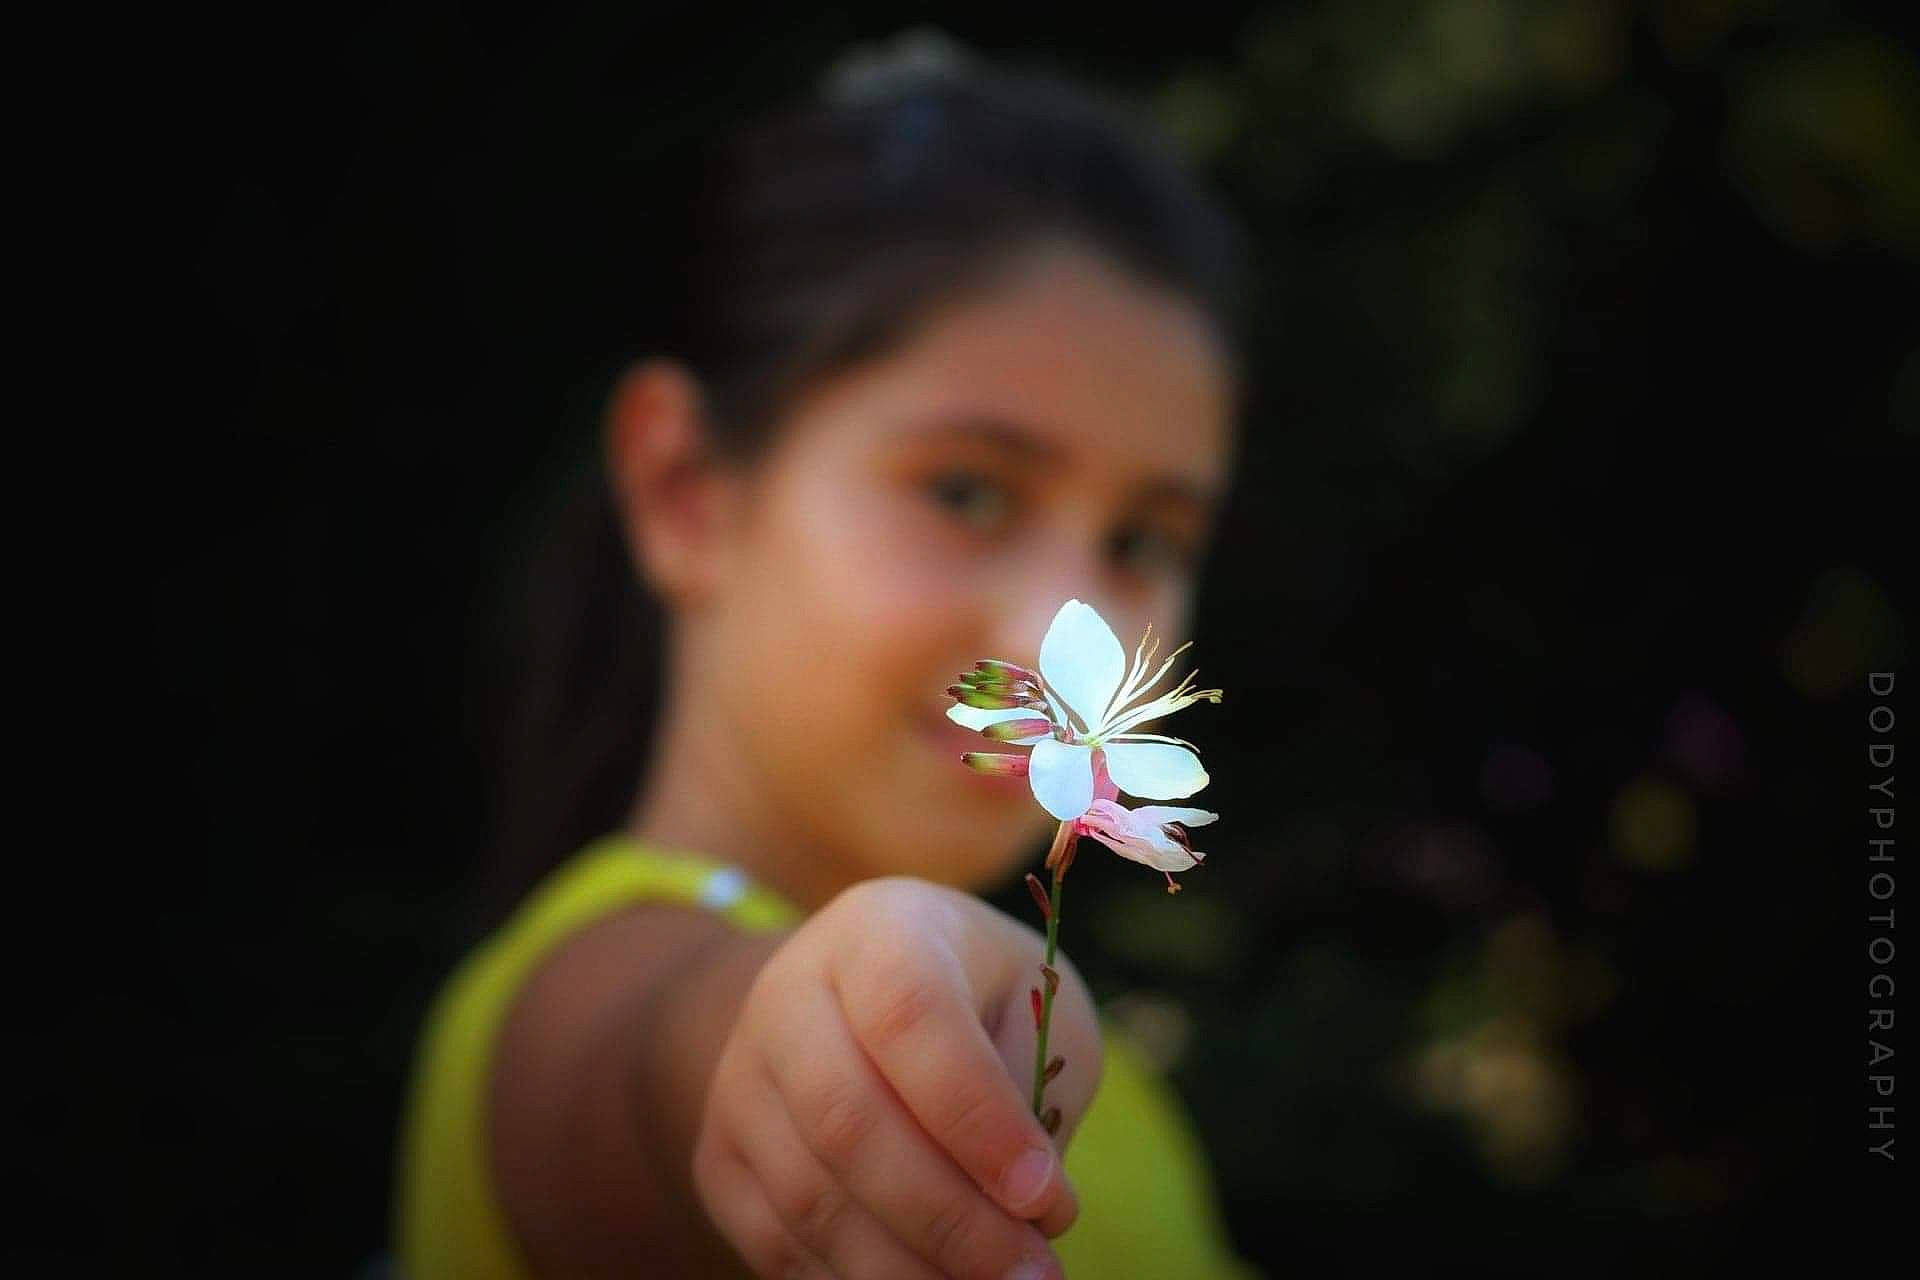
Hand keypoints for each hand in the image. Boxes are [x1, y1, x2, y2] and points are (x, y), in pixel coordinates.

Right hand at [691, 875, 1101, 1278]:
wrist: (858, 996)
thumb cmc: (979, 1000)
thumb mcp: (1035, 1007)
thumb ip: (1034, 1089)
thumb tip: (1028, 1213)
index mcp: (879, 929)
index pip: (911, 1015)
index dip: (976, 1118)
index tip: (1046, 1197)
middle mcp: (788, 993)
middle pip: (847, 1119)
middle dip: (949, 1219)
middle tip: (1032, 1275)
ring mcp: (739, 1077)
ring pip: (809, 1196)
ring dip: (908, 1270)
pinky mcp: (718, 1156)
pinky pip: (777, 1243)